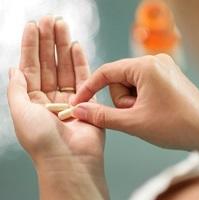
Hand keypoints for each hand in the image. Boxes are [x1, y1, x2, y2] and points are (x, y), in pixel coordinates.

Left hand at [8, 16, 107, 199]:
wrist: (70, 160)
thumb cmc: (42, 141)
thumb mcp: (19, 112)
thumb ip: (17, 88)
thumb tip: (14, 68)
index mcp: (32, 101)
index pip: (30, 67)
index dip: (31, 46)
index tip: (33, 26)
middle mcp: (50, 98)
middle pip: (49, 63)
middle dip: (49, 41)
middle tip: (51, 20)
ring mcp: (69, 98)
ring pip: (65, 66)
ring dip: (64, 46)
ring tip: (63, 26)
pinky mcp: (87, 100)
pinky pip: (83, 77)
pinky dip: (80, 61)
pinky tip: (76, 46)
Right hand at [72, 54, 198, 152]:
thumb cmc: (176, 126)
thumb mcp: (133, 123)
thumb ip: (102, 116)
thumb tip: (79, 111)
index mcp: (145, 66)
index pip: (106, 72)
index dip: (89, 88)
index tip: (78, 103)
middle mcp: (155, 60)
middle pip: (120, 79)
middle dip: (122, 101)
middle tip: (136, 116)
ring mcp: (164, 67)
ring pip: (131, 84)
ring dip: (132, 102)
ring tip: (147, 115)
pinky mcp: (169, 75)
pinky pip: (144, 84)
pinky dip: (141, 99)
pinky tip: (154, 111)